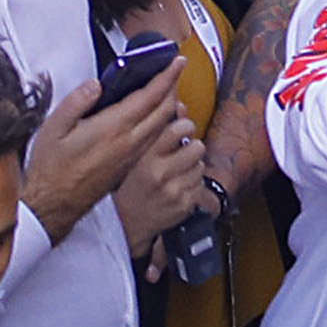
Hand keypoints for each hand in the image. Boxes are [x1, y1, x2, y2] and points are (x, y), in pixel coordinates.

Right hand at [23, 61, 188, 243]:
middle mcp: (129, 143)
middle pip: (164, 111)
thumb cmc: (51, 168)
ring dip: (170, 106)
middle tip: (176, 71)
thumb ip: (77, 102)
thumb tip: (97, 85)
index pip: (150, 97)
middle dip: (173, 88)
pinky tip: (156, 118)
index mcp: (113, 129)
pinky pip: (155, 140)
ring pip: (162, 127)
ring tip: (169, 90)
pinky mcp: (130, 166)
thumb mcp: (54, 128)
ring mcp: (132, 156)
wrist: (54, 205)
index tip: (178, 62)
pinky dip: (162, 124)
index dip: (167, 77)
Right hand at [112, 109, 204, 266]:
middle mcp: (160, 175)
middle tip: (182, 150)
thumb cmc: (129, 184)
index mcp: (145, 158)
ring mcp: (174, 192)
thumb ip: (158, 129)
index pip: (176, 130)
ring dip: (193, 165)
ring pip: (200, 165)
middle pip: (196, 147)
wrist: (126, 222)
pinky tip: (178, 185)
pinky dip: (193, 183)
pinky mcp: (185, 205)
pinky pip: (200, 184)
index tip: (184, 126)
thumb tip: (179, 105)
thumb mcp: (135, 155)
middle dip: (192, 146)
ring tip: (178, 170)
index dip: (185, 124)